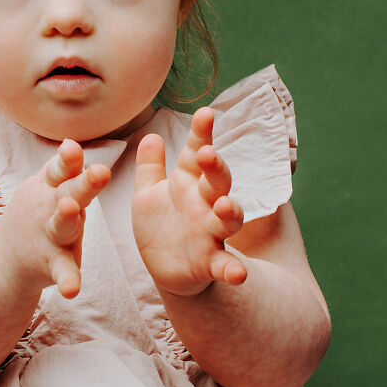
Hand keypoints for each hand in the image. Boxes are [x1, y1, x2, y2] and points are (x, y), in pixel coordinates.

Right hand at [0, 140, 110, 299]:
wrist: (6, 258)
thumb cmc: (40, 213)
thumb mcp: (48, 187)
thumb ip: (63, 168)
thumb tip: (71, 141)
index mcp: (52, 187)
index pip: (60, 168)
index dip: (68, 158)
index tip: (72, 147)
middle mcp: (49, 207)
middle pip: (67, 191)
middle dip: (83, 182)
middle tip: (100, 172)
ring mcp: (49, 236)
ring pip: (62, 226)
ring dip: (67, 219)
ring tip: (72, 211)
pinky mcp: (52, 263)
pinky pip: (62, 271)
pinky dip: (67, 280)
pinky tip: (72, 291)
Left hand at [132, 107, 246, 296]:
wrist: (165, 268)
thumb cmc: (160, 225)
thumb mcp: (147, 194)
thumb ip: (150, 167)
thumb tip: (151, 136)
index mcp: (188, 183)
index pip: (196, 152)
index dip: (201, 133)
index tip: (206, 112)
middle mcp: (204, 204)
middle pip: (216, 181)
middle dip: (214, 167)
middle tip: (206, 154)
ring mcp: (210, 233)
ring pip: (227, 219)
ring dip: (231, 212)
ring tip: (226, 205)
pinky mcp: (210, 263)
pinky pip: (225, 265)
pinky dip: (233, 270)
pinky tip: (238, 274)